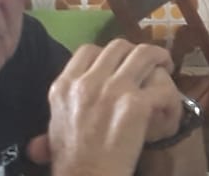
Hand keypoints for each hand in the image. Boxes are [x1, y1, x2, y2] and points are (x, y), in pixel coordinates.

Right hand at [31, 39, 182, 175]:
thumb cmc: (71, 163)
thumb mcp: (55, 130)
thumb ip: (60, 115)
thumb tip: (38, 140)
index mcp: (64, 86)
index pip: (88, 50)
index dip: (108, 54)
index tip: (119, 64)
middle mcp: (87, 81)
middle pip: (118, 47)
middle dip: (135, 53)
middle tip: (147, 65)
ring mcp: (113, 89)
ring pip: (144, 54)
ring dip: (159, 58)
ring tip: (167, 69)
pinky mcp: (136, 103)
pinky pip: (162, 87)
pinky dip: (170, 95)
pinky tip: (169, 105)